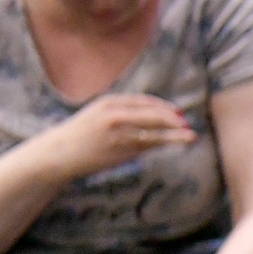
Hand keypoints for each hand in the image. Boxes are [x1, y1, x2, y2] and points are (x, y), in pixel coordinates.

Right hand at [38, 94, 192, 178]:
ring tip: (191, 136)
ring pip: (154, 131)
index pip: (143, 101)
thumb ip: (122, 112)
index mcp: (109, 103)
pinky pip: (148, 144)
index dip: (162, 106)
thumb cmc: (82, 134)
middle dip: (172, 118)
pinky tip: (176, 143)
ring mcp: (119, 133)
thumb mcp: (98, 114)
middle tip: (186, 122)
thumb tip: (151, 115)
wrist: (61, 152)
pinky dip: (164, 142)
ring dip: (175, 134)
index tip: (177, 111)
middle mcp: (116, 115)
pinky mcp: (121, 149)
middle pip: (152, 114)